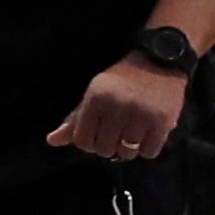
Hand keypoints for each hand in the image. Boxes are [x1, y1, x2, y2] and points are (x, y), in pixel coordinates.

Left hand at [46, 53, 191, 165]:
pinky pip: (149, 153)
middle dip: (110, 145)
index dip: (89, 142)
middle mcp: (117, 106)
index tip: (99, 133)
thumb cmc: (122, 81)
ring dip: (129, 148)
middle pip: (104, 150)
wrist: (159, 61)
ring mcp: (141, 114)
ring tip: (134, 131)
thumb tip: (51, 141)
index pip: (82, 141)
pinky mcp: (162, 121)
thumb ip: (75, 119)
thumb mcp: (95, 94)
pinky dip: (148, 147)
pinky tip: (149, 131)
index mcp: (96, 98)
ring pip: (126, 154)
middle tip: (119, 130)